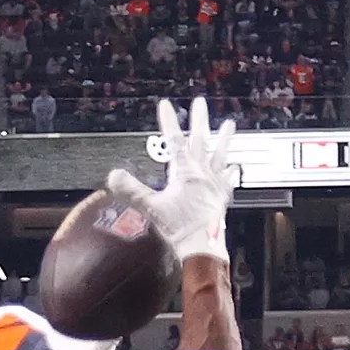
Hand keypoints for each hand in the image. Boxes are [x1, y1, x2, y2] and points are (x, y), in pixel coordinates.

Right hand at [106, 97, 237, 265]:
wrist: (203, 246)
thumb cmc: (180, 228)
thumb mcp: (151, 207)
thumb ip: (132, 190)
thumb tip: (114, 175)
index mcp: (184, 172)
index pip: (175, 141)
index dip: (169, 122)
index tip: (166, 105)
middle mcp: (202, 173)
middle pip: (200, 140)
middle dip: (199, 120)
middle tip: (200, 103)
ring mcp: (215, 183)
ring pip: (220, 155)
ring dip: (224, 139)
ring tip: (230, 124)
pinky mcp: (222, 196)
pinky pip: (229, 180)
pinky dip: (232, 172)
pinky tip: (235, 167)